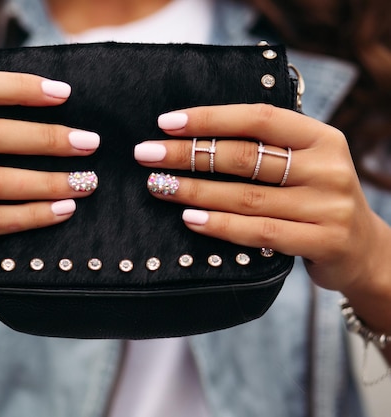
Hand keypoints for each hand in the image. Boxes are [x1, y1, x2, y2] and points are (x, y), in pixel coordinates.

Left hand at [134, 104, 390, 294]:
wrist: (361, 248)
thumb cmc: (314, 198)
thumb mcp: (302, 163)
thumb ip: (264, 148)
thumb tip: (191, 136)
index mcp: (321, 137)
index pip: (258, 118)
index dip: (209, 118)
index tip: (166, 122)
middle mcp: (328, 167)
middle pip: (245, 157)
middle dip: (188, 154)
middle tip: (146, 155)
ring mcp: (328, 205)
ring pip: (246, 196)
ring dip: (194, 191)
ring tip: (157, 186)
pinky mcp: (323, 241)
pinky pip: (259, 232)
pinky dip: (220, 225)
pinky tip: (189, 219)